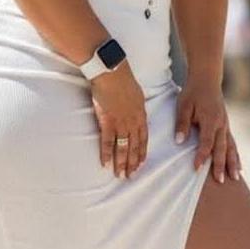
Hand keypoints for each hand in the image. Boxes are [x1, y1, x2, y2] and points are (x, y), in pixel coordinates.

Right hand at [89, 60, 147, 178]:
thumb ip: (137, 106)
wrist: (112, 72)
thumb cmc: (123, 78)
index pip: (143, 138)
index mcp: (141, 115)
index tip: (140, 163)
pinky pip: (108, 141)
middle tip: (131, 176)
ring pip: (123, 147)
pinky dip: (106, 154)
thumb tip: (136, 112)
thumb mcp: (136, 93)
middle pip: (134, 146)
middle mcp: (133, 122)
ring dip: (121, 163)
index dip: (141, 152)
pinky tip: (106, 164)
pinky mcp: (107, 121)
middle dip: (132, 162)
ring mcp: (120, 123)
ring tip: (120, 175)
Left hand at [174, 76, 241, 183]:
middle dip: (221, 165)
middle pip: (222, 148)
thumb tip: (178, 141)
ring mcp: (226, 125)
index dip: (201, 156)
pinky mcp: (226, 125)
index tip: (195, 168)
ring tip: (235, 178)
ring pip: (231, 147)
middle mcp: (221, 124)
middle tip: (220, 181)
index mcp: (210, 120)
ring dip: (233, 163)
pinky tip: (239, 167)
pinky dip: (236, 155)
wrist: (207, 78)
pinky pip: (233, 143)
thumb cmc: (192, 92)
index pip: (206, 142)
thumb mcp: (183, 105)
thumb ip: (182, 124)